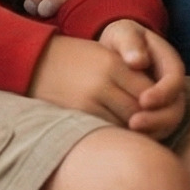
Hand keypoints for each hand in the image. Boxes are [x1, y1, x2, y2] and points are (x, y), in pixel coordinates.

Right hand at [26, 33, 154, 126]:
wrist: (34, 61)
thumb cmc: (76, 59)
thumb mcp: (104, 56)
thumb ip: (129, 74)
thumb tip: (152, 100)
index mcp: (113, 64)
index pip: (147, 92)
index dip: (155, 104)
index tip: (154, 109)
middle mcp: (102, 82)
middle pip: (137, 111)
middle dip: (146, 120)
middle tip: (147, 125)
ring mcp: (87, 101)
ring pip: (122, 124)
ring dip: (130, 130)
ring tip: (131, 130)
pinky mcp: (75, 115)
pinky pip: (103, 130)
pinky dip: (112, 134)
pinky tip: (112, 133)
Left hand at [97, 19, 188, 139]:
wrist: (113, 52)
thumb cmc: (120, 39)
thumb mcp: (122, 32)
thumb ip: (129, 42)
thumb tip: (137, 61)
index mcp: (169, 62)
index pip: (175, 81)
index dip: (163, 93)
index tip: (143, 100)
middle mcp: (171, 86)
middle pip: (176, 109)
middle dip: (157, 119)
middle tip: (133, 123)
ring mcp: (165, 103)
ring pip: (167, 125)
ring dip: (151, 131)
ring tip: (127, 132)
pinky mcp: (154, 116)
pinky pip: (155, 133)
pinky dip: (143, 138)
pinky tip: (123, 138)